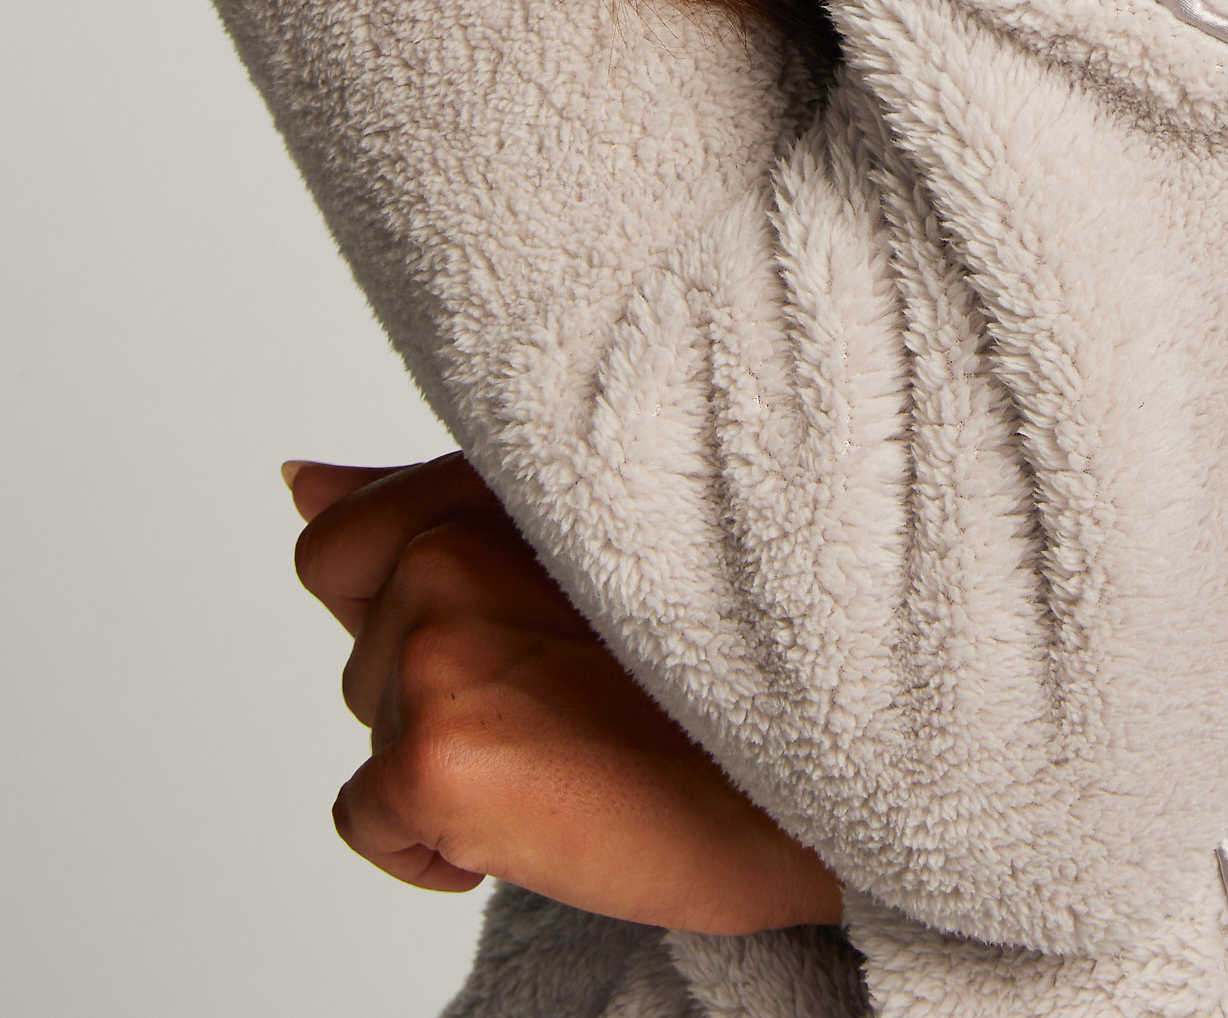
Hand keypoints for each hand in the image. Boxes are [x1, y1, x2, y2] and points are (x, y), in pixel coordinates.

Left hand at [286, 454, 843, 932]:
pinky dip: (430, 843)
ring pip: (371, 718)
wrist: (834, 769)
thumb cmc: (737, 650)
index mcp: (503, 478)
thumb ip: (431, 501)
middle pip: (364, 638)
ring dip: (450, 746)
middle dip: (445, 676)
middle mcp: (455, 546)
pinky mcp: (434, 756)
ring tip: (581, 741)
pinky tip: (543, 815)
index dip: (415, 601)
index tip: (522, 634)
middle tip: (580, 691)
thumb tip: (297, 481)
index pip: (345, 540)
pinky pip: (367, 819)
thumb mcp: (584, 541)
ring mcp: (441, 648)